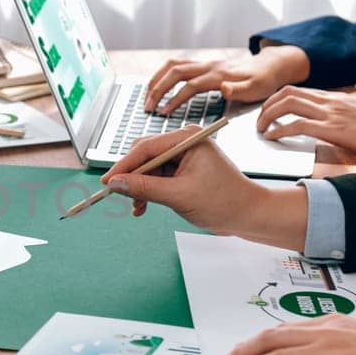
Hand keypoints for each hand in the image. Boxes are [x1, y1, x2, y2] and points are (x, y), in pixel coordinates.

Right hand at [99, 127, 307, 250]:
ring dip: (140, 188)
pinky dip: (149, 191)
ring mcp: (184, 156)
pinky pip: (158, 177)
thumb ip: (145, 188)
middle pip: (145, 156)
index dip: (123, 166)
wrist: (249, 215)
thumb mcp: (179, 196)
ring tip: (137, 208)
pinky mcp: (184, 170)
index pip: (146, 148)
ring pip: (149, 168)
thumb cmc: (224, 202)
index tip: (107, 182)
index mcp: (188, 139)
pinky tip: (144, 206)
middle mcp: (185, 142)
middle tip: (118, 196)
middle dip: (131, 178)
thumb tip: (115, 183)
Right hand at [144, 45, 310, 113]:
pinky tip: (157, 86)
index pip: (190, 85)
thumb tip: (224, 88)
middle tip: (147, 107)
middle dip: (158, 89)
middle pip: (175, 72)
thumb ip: (239, 90)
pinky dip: (162, 74)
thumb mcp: (257, 89)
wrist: (269, 66)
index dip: (175, 99)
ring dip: (156, 79)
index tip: (163, 112)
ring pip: (172, 65)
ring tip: (146, 96)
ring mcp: (204, 63)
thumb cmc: (262, 81)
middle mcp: (208, 66)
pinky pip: (176, 65)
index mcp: (218, 75)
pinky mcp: (202, 64)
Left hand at [256, 86, 355, 167]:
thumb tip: (324, 121)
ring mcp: (330, 113)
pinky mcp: (332, 129)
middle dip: (266, 106)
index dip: (277, 99)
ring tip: (261, 129)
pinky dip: (279, 130)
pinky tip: (272, 138)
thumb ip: (338, 113)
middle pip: (286, 93)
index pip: (297, 90)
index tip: (268, 110)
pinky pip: (297, 125)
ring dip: (268, 116)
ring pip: (287, 105)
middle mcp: (329, 100)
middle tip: (258, 120)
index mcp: (334, 96)